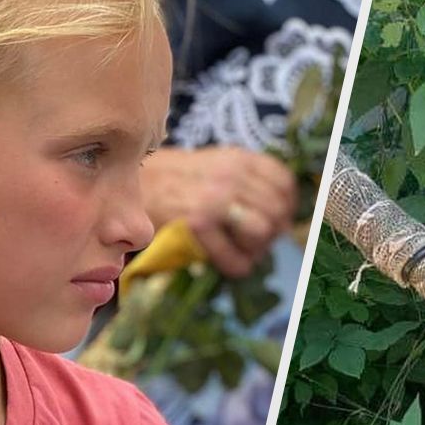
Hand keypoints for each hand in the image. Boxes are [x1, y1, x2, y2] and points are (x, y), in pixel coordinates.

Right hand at [140, 146, 295, 278]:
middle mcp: (231, 175)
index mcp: (239, 159)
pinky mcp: (197, 224)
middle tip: (259, 240)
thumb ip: (249, 178)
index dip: (288, 206)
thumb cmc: (179, 178)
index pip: (285, 183)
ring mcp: (214, 200)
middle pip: (277, 210)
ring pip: (262, 231)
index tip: (278, 218)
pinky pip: (235, 258)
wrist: (137, 184)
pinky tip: (230, 261)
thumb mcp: (218, 163)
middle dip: (273, 231)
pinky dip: (237, 265)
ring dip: (257, 248)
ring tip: (243, 249)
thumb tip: (283, 209)